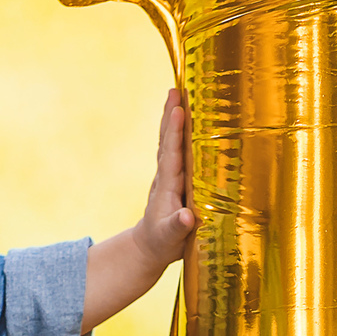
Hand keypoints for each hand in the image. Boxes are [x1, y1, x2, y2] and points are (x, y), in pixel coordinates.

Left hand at [79, 88, 195, 332]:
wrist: (150, 246)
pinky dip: (178, 131)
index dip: (175, 132)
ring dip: (172, 118)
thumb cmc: (163, 243)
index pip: (172, 154)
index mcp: (168, 186)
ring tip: (177, 93)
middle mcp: (166, 175)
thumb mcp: (171, 238)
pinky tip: (184, 117)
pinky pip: (176, 149)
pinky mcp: (174, 177)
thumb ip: (177, 227)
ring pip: (170, 141)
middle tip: (176, 89)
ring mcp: (169, 175)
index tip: (178, 110)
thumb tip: (186, 217)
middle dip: (171, 115)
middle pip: (168, 140)